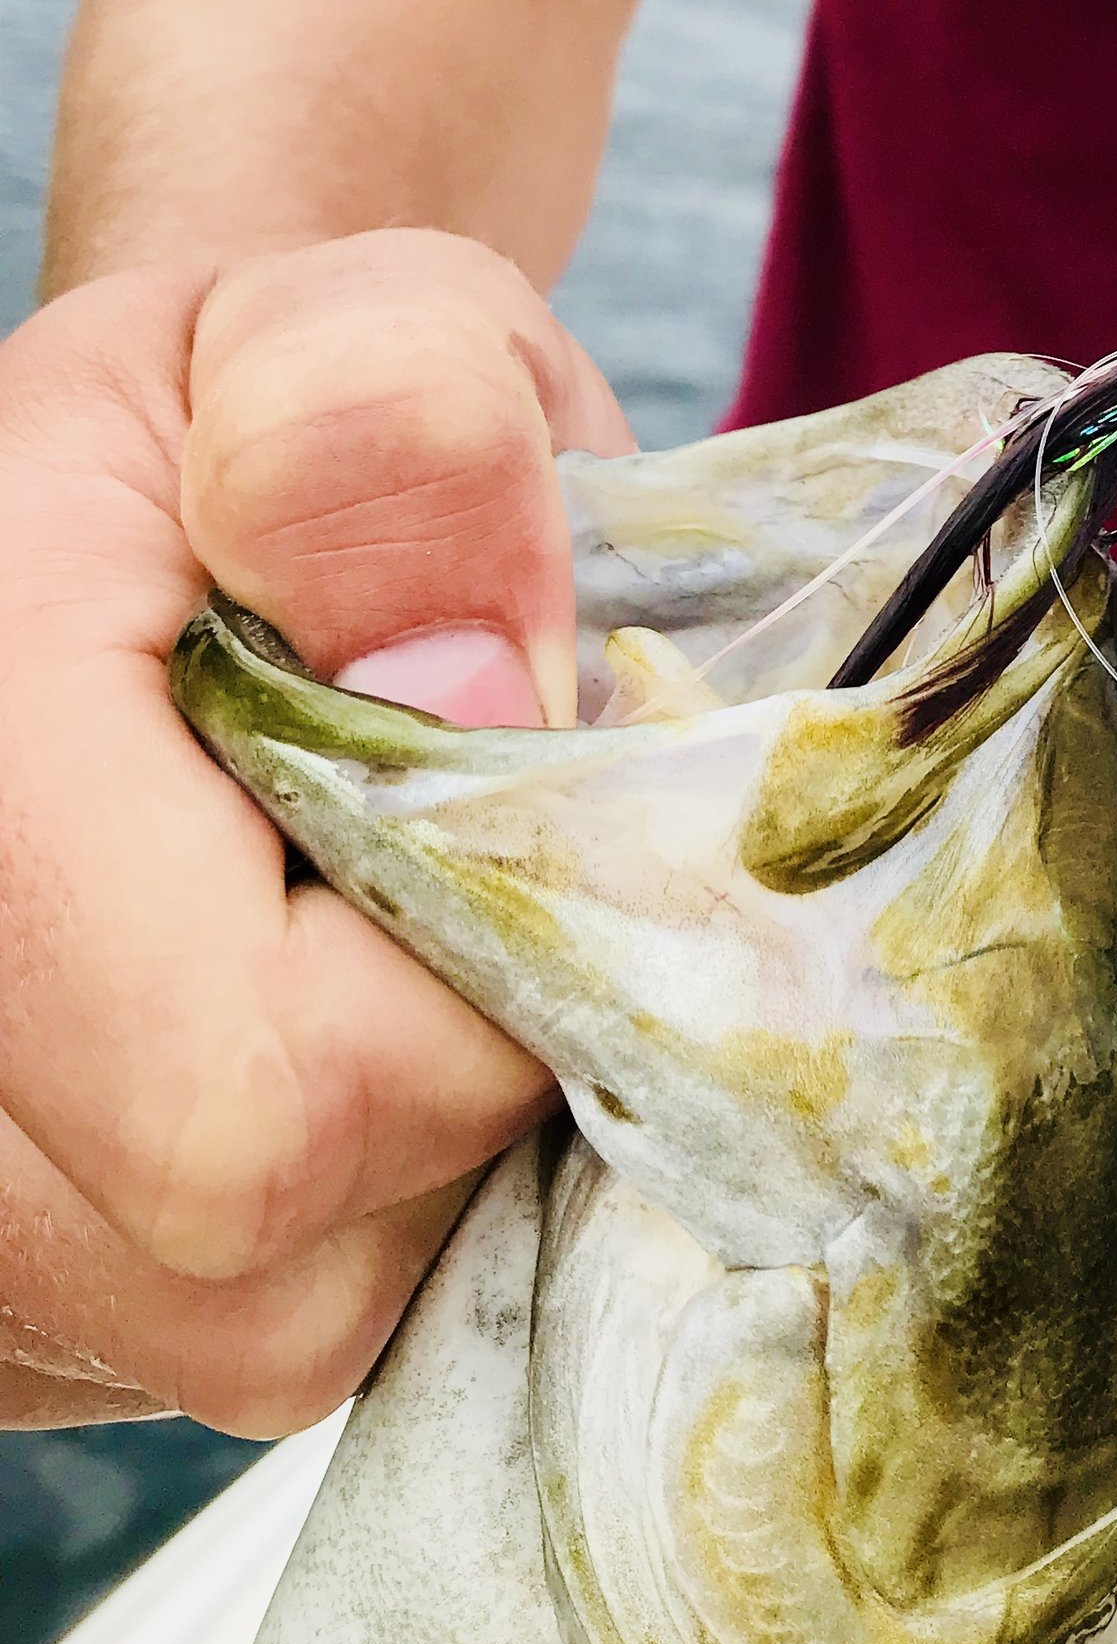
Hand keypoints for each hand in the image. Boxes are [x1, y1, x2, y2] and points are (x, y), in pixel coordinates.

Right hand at [0, 231, 628, 1433]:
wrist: (182, 498)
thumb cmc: (269, 414)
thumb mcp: (352, 325)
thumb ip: (392, 442)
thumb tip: (464, 687)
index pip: (253, 1096)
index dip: (479, 971)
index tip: (540, 785)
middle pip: (278, 1240)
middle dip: (466, 1043)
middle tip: (472, 841)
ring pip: (292, 1311)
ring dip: (430, 1122)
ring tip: (396, 905)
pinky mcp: (43, 1293)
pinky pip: (281, 1318)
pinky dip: (379, 1183)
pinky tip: (353, 1000)